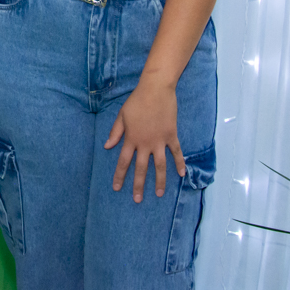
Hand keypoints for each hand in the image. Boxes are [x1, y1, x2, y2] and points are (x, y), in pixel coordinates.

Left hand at [105, 77, 183, 201]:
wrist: (156, 90)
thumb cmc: (136, 101)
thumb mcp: (122, 116)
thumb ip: (115, 132)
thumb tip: (107, 146)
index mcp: (131, 139)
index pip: (123, 161)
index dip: (119, 175)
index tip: (116, 188)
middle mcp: (145, 143)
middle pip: (141, 168)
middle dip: (138, 185)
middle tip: (137, 199)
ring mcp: (159, 141)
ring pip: (159, 166)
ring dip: (159, 181)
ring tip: (159, 194)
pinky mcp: (171, 135)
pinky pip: (176, 152)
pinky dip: (180, 163)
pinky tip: (182, 174)